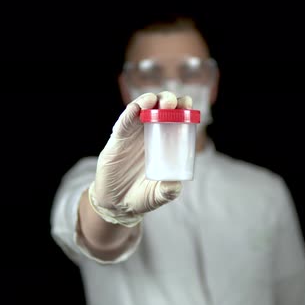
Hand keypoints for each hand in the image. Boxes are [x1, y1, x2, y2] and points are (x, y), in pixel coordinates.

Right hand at [89, 91, 192, 224]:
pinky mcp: (118, 139)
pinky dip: (129, 114)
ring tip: (152, 101)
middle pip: (160, 107)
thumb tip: (176, 185)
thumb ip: (167, 192)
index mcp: (165, 142)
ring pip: (141, 109)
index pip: (176, 118)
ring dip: (147, 100)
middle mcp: (150, 133)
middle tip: (171, 104)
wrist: (117, 204)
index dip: (183, 108)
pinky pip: (124, 122)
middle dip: (167, 100)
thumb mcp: (158, 195)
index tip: (188, 106)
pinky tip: (135, 109)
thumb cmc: (142, 196)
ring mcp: (133, 134)